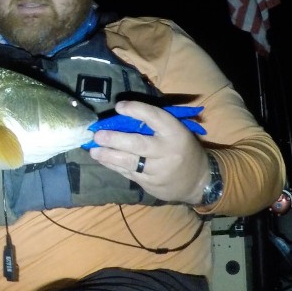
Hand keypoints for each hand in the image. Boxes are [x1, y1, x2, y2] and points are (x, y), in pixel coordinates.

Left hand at [88, 100, 209, 203]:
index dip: (136, 110)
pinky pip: (128, 173)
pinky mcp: (150, 184)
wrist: (198, 180)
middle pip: (138, 144)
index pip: (155, 117)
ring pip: (129, 162)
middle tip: (97, 135)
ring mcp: (159, 171)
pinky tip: (103, 159)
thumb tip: (122, 114)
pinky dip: (113, 166)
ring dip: (108, 156)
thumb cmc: (182, 148)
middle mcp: (167, 152)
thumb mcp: (177, 131)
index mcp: (175, 133)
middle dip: (114, 139)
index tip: (119, 106)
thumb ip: (155, 124)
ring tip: (93, 150)